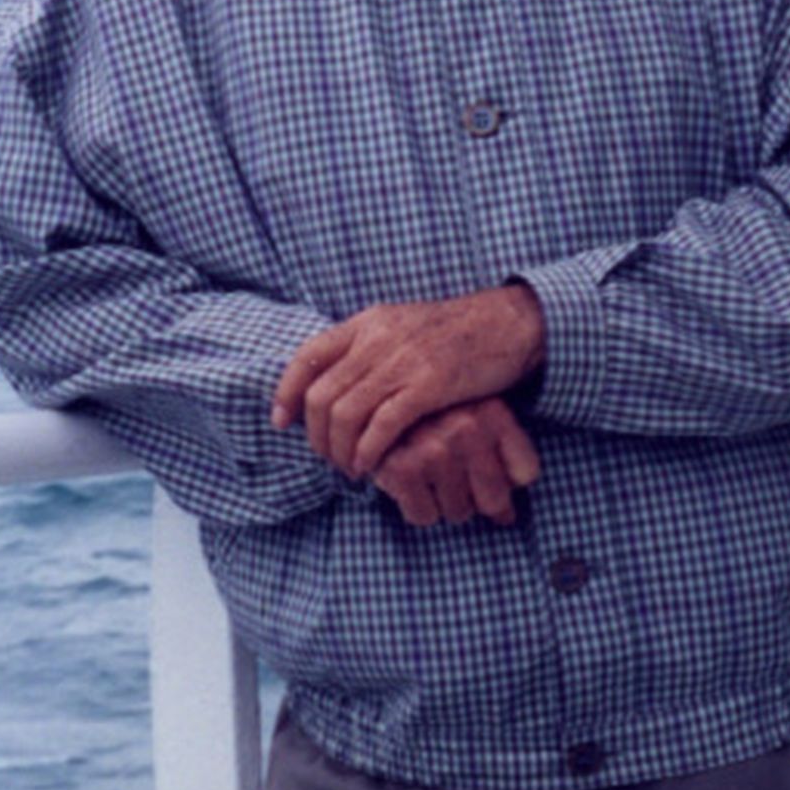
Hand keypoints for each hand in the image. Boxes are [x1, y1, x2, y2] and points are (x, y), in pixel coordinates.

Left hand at [271, 287, 545, 479]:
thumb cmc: (456, 333)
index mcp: (367, 322)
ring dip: (340, 451)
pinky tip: (371, 467)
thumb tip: (333, 380)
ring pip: (345, 415)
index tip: (282, 422)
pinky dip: (368, 452)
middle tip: (327, 458)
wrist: (507, 324)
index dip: (286, 393)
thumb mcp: (402, 325)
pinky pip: (381, 427)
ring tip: (350, 467)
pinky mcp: (428, 386)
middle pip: (322, 396)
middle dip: (317, 436)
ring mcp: (402, 362)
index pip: (307, 357)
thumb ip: (367, 347)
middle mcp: (378, 339)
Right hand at [370, 398, 540, 527]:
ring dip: (443, 502)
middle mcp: (467, 428)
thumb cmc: (433, 417)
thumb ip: (500, 462)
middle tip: (455, 474)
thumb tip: (507, 520)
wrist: (372, 401)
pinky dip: (416, 507)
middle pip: (494, 500)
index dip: (508, 478)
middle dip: (475, 497)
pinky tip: (409, 481)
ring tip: (429, 472)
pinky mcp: (403, 468)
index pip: (526, 474)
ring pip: (458, 512)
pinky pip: (425, 517)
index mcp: (493, 412)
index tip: (489, 466)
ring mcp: (434, 449)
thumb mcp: (476, 421)